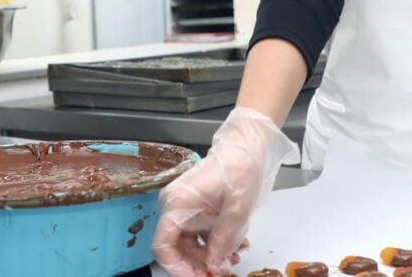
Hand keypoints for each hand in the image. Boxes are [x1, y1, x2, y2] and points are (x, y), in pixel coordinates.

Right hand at [152, 107, 298, 276]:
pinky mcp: (198, 210)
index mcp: (177, 203)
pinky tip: (237, 246)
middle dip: (198, 264)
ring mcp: (186, 209)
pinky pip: (201, 234)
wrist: (247, 146)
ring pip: (191, 244)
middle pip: (178, 248)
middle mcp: (176, 207)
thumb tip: (213, 265)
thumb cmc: (240, 168)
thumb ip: (223, 238)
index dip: (176, 267)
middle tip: (220, 272)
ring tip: (235, 258)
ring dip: (211, 255)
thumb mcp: (237, 207)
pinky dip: (217, 243)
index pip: (163, 244)